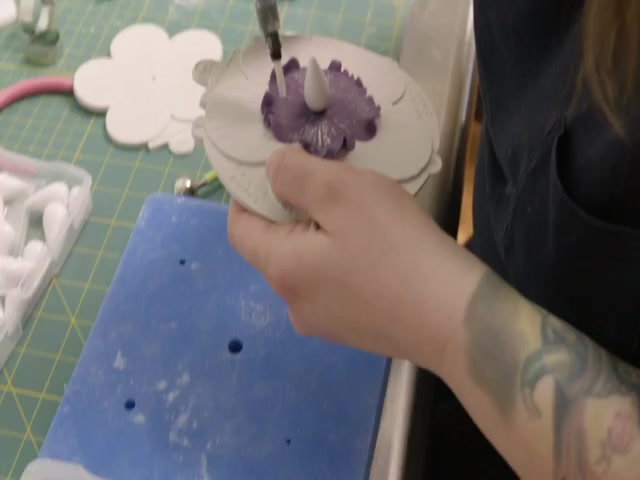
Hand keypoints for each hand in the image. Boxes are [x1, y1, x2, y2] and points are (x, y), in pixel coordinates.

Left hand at [227, 146, 474, 371]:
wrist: (457, 321)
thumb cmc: (397, 250)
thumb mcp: (343, 193)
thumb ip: (296, 174)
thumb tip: (272, 170)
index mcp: (281, 270)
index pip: (239, 228)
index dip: (249, 193)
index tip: (281, 169)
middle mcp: (293, 303)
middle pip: (276, 245)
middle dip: (296, 209)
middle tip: (335, 185)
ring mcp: (325, 322)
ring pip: (309, 264)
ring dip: (324, 234)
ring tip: (364, 217)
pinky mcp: (355, 330)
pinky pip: (335, 283)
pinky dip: (344, 259)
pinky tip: (381, 250)